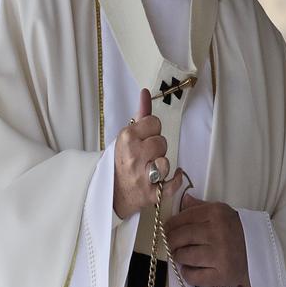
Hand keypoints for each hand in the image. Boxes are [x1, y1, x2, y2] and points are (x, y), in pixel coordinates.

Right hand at [113, 90, 182, 218]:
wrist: (111, 193)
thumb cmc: (121, 162)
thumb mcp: (126, 137)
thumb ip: (141, 115)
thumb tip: (146, 92)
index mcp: (127, 138)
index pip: (154, 123)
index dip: (151, 131)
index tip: (143, 139)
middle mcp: (134, 156)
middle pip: (162, 141)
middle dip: (156, 148)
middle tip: (145, 156)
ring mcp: (142, 176)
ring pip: (166, 161)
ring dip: (162, 166)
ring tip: (150, 169)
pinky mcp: (151, 194)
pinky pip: (173, 183)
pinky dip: (174, 180)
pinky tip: (167, 177)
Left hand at [164, 192, 249, 286]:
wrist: (260, 254)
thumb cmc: (238, 231)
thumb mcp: (223, 213)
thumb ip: (202, 206)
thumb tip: (184, 199)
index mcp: (216, 213)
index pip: (183, 217)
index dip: (170, 225)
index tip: (166, 230)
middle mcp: (217, 232)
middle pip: (180, 237)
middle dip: (170, 241)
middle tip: (171, 245)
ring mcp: (220, 255)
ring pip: (184, 256)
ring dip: (178, 257)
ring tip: (181, 256)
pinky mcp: (221, 275)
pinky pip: (193, 276)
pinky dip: (187, 273)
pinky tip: (189, 269)